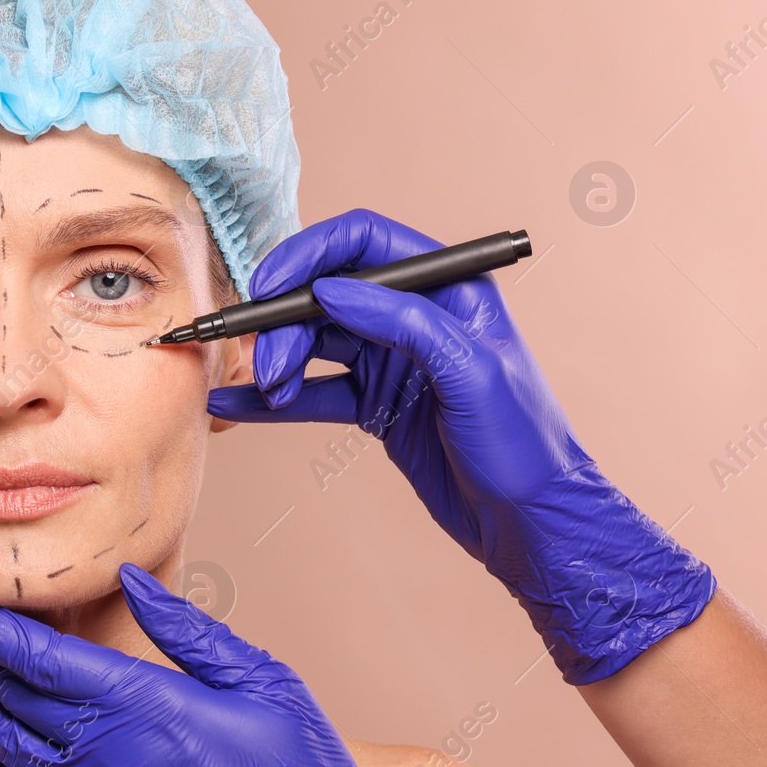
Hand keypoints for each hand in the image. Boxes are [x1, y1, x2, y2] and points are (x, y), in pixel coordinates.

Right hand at [207, 208, 715, 682]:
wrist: (531, 523)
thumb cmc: (524, 446)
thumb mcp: (470, 373)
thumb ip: (404, 322)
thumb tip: (332, 290)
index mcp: (449, 289)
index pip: (364, 243)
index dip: (308, 255)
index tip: (267, 286)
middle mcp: (416, 316)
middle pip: (327, 294)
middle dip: (285, 324)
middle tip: (266, 365)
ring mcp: (393, 361)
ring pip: (314, 342)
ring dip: (279, 361)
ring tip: (263, 391)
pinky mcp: (375, 405)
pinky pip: (314, 391)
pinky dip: (273, 399)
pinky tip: (235, 405)